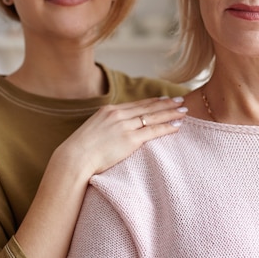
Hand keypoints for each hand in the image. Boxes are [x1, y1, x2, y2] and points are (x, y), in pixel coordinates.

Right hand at [55, 96, 186, 175]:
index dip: (152, 101)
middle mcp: (118, 114)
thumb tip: (110, 134)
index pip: (136, 104)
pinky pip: (153, 131)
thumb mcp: (92, 131)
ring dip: (171, 113)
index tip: (163, 99)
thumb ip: (104, 127)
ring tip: (184, 111)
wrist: (74, 158)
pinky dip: (167, 127)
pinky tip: (177, 126)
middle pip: (148, 107)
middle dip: (166, 103)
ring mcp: (125, 126)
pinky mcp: (130, 139)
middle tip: (180, 100)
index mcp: (109, 110)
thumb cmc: (80, 150)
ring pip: (154, 117)